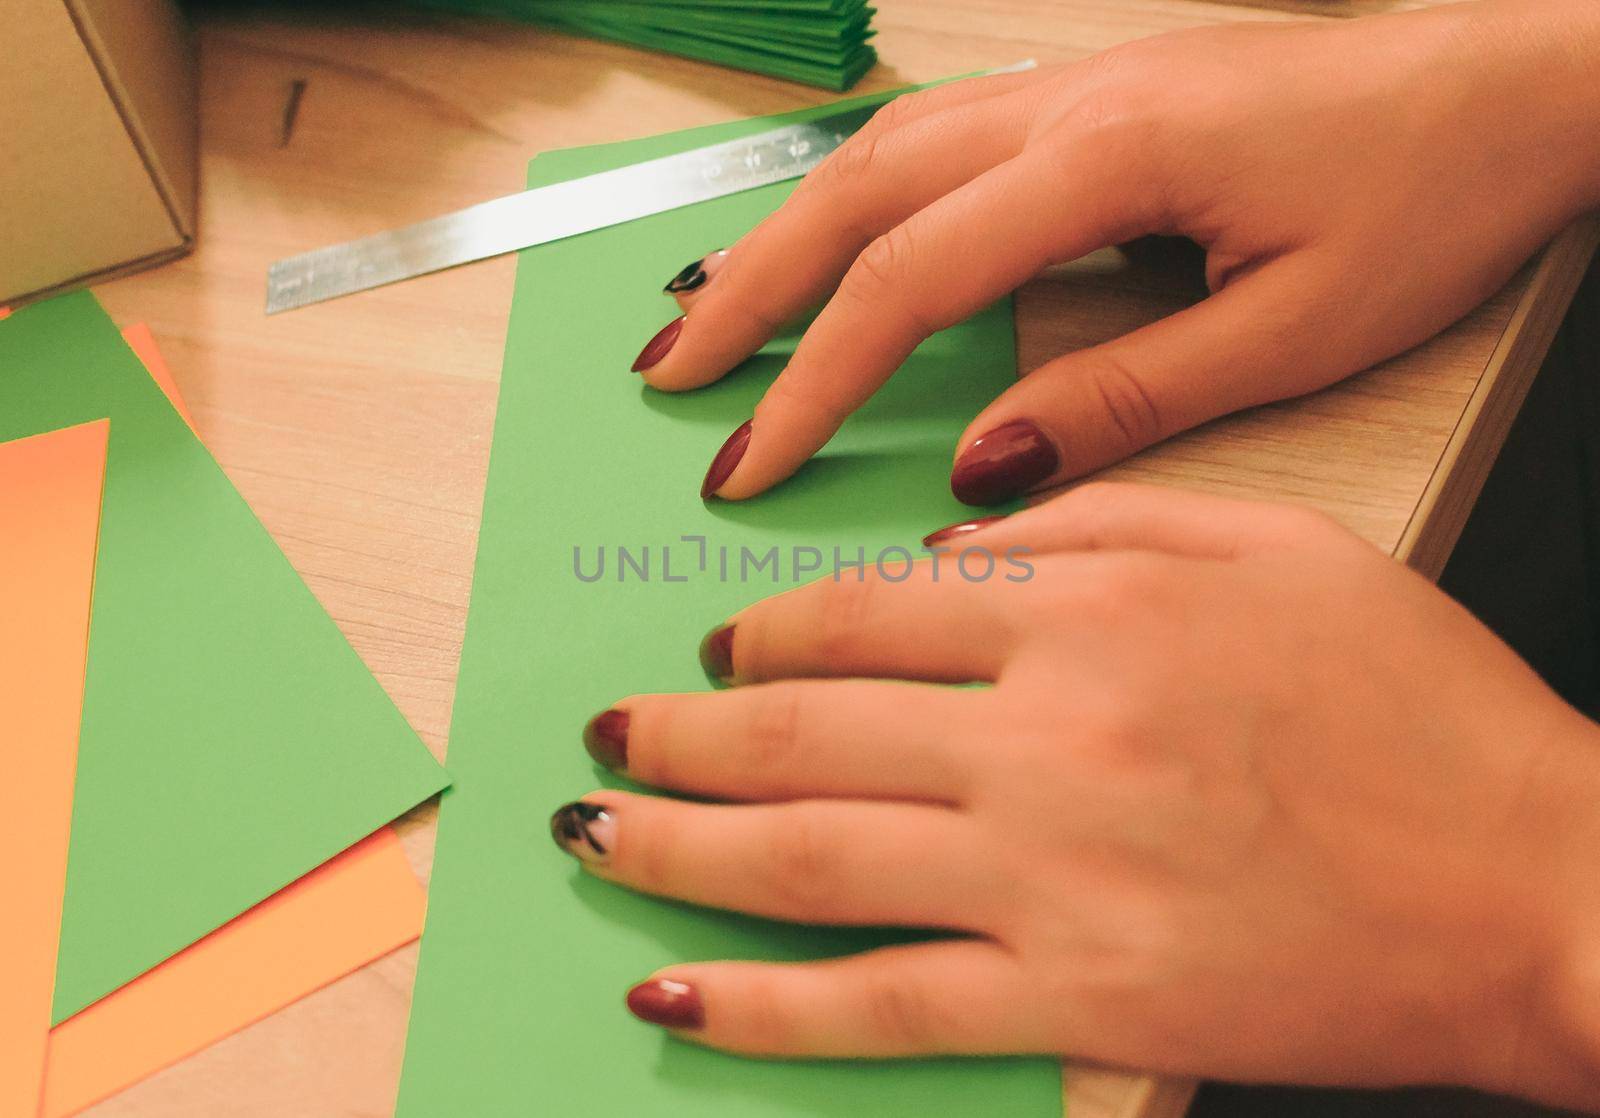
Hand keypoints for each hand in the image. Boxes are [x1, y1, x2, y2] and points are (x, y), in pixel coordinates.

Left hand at [551, 484, 1599, 1106]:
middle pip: (802, 724)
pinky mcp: (1079, 1001)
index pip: (863, 609)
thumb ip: (1106, 512)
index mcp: (1090, 614)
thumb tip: (950, 539)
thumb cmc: (1421, 706)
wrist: (1534, 882)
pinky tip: (674, 993)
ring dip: (675, 845)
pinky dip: (765, 1006)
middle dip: (678, 730)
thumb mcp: (1277, 542)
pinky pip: (885, 1007)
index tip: (716, 643)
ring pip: (809, 857)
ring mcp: (1052, 878)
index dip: (765, 624)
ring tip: (591, 836)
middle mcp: (1047, 738)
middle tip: (609, 736)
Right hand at [634, 1, 1599, 504]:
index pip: (910, 281)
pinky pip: (927, 138)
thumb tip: (984, 470)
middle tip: (664, 376)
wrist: (1512, 83)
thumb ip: (1127, 397)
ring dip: (778, 233)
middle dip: (746, 292)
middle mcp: (1063, 106)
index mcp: (1109, 160)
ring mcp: (1067, 87)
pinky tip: (817, 240)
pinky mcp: (1085, 97)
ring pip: (875, 153)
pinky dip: (848, 197)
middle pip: (854, 194)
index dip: (815, 381)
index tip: (751, 464)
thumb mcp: (1292, 328)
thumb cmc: (1425, 197)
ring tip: (702, 312)